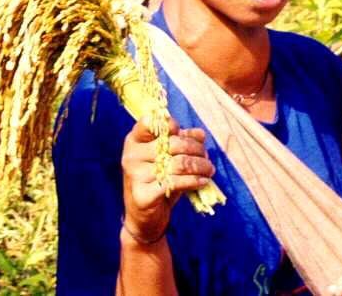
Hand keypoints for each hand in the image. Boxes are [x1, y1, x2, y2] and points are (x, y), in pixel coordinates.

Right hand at [121, 117, 214, 243]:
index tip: (183, 134)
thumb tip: (199, 134)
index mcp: (134, 141)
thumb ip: (182, 142)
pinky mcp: (144, 195)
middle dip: (196, 149)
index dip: (171, 125)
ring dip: (200, 166)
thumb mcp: (167, 159)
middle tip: (207, 158)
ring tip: (209, 170)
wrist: (144, 218)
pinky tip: (203, 182)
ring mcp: (136, 176)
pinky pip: (177, 182)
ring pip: (178, 164)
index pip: (151, 122)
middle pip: (173, 143)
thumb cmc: (157, 182)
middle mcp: (131, 156)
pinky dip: (194, 181)